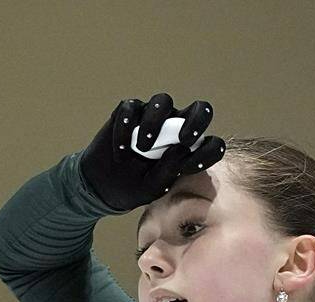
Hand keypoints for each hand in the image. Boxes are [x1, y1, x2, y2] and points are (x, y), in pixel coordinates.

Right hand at [78, 92, 225, 211]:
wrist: (104, 186)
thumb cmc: (136, 186)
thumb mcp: (154, 186)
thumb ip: (169, 170)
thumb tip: (180, 149)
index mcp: (189, 147)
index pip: (210, 142)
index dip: (208, 151)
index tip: (188, 168)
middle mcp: (175, 126)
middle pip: (198, 109)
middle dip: (195, 120)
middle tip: (185, 139)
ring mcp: (152, 116)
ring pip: (163, 101)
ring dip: (155, 121)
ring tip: (143, 148)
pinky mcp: (127, 112)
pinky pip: (130, 108)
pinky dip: (125, 126)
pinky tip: (120, 150)